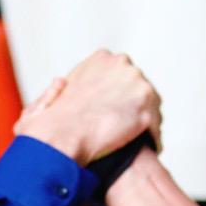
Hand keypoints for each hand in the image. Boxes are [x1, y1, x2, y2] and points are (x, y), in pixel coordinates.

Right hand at [17, 50, 161, 165]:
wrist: (60, 136)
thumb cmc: (51, 120)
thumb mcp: (56, 89)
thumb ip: (63, 85)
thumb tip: (62, 82)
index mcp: (103, 58)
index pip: (122, 73)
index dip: (118, 93)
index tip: (114, 108)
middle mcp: (124, 66)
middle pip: (139, 87)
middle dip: (134, 104)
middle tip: (126, 125)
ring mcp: (139, 87)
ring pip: (151, 106)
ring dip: (145, 121)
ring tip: (137, 138)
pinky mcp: (147, 112)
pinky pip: (154, 128)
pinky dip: (151, 138)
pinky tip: (145, 148)